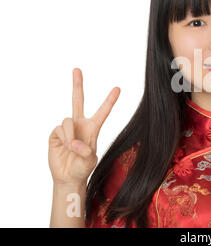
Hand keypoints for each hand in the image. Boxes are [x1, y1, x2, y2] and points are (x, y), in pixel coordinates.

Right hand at [48, 68, 119, 184]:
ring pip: (68, 120)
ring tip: (72, 149)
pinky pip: (60, 129)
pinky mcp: (55, 133)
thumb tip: (74, 143)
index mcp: (93, 128)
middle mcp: (80, 124)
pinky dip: (64, 138)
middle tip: (76, 69)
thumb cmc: (83, 168)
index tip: (118, 88)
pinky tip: (64, 147)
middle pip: (78, 100)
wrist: (68, 177)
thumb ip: (85, 151)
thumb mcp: (90, 161)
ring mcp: (67, 128)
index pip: (103, 111)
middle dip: (77, 84)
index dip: (110, 100)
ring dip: (70, 135)